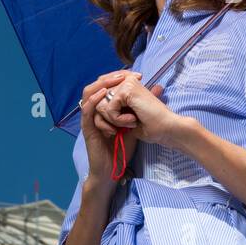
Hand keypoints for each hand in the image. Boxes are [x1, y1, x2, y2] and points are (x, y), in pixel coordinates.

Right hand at [79, 70, 144, 184]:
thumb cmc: (122, 148)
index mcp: (104, 109)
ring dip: (102, 86)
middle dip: (110, 77)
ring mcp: (89, 119)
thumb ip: (141, 106)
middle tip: (124, 74)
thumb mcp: (135, 123)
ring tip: (115, 81)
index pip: (107, 86)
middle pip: (96, 86)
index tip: (136, 74)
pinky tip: (104, 95)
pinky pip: (87, 111)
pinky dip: (94, 100)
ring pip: (88, 95)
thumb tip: (158, 87)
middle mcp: (95, 111)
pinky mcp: (87, 129)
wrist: (113, 170)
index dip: (118, 76)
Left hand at [92, 74, 177, 148]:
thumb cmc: (149, 126)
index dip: (105, 114)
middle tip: (126, 125)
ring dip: (113, 120)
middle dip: (106, 118)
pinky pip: (108, 108)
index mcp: (126, 84)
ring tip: (131, 122)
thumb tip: (92, 104)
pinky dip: (118, 120)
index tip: (121, 123)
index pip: (100, 95)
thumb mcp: (124, 115)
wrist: (166, 129)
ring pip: (100, 105)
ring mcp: (126, 83)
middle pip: (97, 100)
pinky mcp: (126, 89)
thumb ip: (110, 107)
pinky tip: (133, 120)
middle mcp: (125, 79)